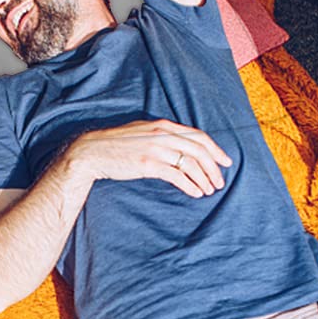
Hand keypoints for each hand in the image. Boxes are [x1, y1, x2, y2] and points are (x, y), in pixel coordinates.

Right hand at [67, 120, 232, 196]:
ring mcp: (155, 148)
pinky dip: (190, 185)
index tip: (225, 161)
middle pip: (199, 150)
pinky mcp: (148, 164)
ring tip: (209, 190)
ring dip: (204, 178)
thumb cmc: (117, 146)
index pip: (198, 136)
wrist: (92, 151)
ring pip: (190, 163)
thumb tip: (180, 149)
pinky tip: (195, 193)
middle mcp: (162, 134)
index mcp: (163, 125)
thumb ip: (162, 137)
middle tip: (220, 181)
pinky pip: (177, 175)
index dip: (215, 149)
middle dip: (213, 167)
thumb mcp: (142, 134)